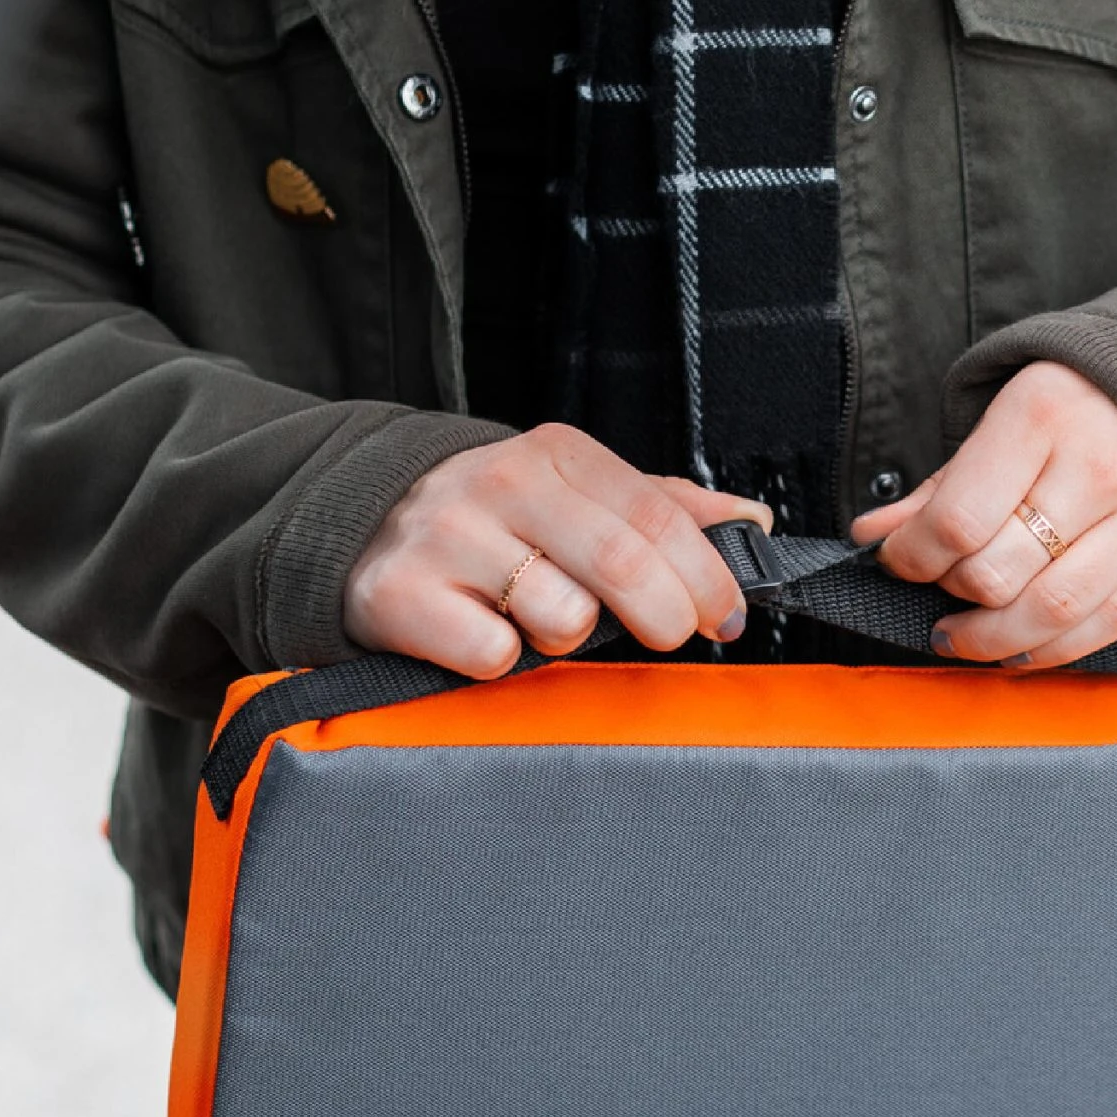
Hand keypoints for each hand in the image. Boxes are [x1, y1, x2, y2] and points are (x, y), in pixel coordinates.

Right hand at [343, 424, 771, 676]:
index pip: (656, 513)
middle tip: (672, 637)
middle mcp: (500, 484)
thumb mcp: (577, 498)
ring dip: (571, 639)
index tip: (727, 617)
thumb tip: (753, 523)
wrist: (363, 531)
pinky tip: (487, 637)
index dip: (707, 574)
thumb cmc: (496, 524)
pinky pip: (492, 654)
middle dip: (666, 614)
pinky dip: (504, 661)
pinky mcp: (400, 595)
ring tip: (546, 624)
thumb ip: (664, 508)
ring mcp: (446, 537)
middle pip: (620, 561)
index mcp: (554, 455)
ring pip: (560, 616)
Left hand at [849, 362, 1116, 667]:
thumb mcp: (1005, 420)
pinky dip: (1052, 650)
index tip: (898, 560)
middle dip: (952, 594)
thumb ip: (942, 485)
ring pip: (1051, 611)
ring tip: (961, 636)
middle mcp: (1103, 464)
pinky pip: (1107, 625)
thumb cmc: (1079, 408)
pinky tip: (1018, 646)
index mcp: (1045, 414)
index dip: (912, 556)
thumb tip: (873, 537)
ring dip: (991, 639)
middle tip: (940, 590)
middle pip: (998, 573)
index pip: (958, 519)